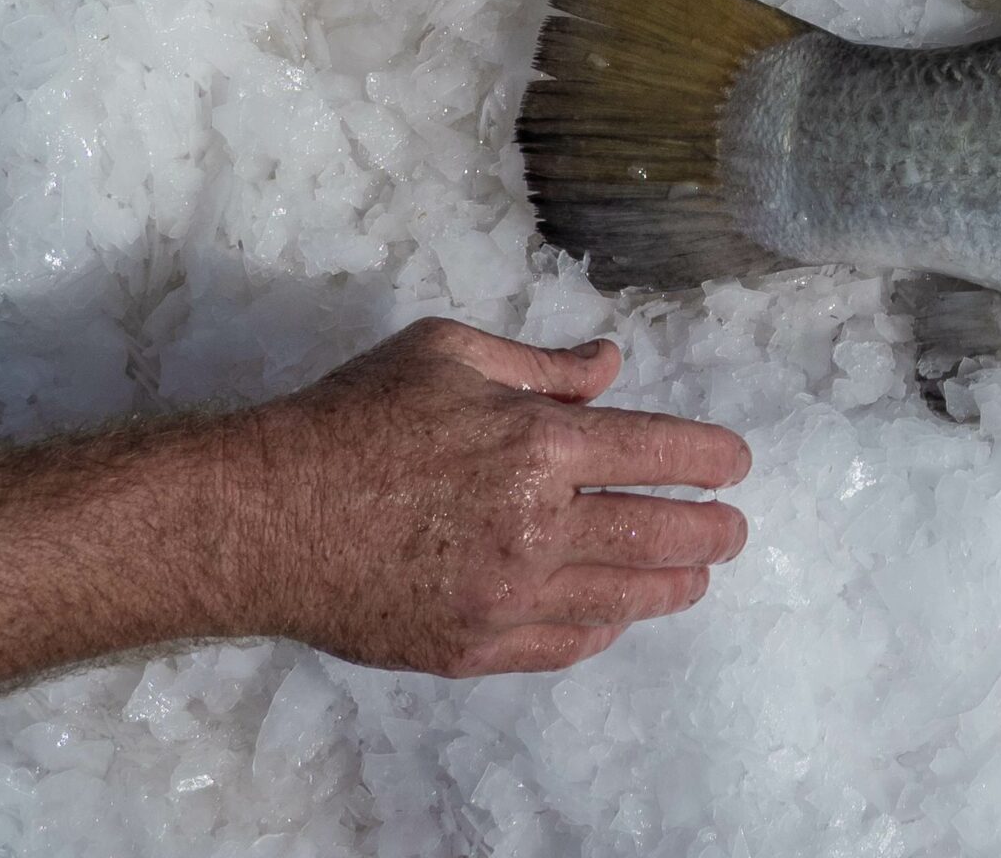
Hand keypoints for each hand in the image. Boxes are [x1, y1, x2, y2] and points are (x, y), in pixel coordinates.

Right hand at [234, 319, 751, 676]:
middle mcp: (534, 527)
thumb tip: (611, 367)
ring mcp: (503, 596)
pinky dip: (602, 629)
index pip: (659, 453)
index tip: (738, 464)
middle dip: (710, 531)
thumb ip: (543, 365)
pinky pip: (560, 645)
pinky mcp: (468, 647)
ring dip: (671, 586)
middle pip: (656, 534)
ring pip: (619, 598)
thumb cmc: (354, 418)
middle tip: (734, 529)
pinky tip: (618, 615)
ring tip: (697, 576)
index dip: (710, 458)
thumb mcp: (450, 352)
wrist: (262, 516)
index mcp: (538, 445)